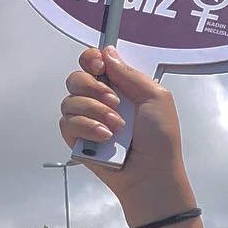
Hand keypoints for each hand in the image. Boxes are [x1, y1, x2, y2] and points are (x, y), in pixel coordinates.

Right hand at [58, 48, 192, 225]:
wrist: (152, 175)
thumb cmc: (161, 140)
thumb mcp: (156, 98)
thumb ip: (131, 74)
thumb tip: (107, 52)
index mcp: (120, 88)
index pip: (94, 63)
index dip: (91, 59)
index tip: (99, 66)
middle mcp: (100, 101)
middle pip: (76, 78)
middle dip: (93, 87)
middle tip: (114, 103)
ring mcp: (87, 120)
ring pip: (69, 100)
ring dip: (94, 111)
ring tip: (116, 128)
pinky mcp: (77, 139)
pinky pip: (67, 123)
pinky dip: (86, 128)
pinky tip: (104, 138)